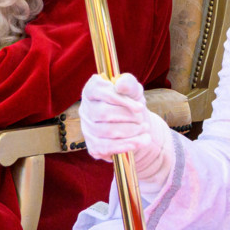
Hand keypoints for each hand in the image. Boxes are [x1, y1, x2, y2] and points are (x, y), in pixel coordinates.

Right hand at [79, 73, 174, 195]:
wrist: (136, 125)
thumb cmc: (131, 103)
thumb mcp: (133, 90)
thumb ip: (128, 83)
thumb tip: (120, 84)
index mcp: (91, 91)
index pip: (100, 92)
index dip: (120, 100)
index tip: (140, 107)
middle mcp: (85, 109)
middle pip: (103, 113)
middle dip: (128, 117)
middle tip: (142, 120)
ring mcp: (87, 129)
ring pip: (106, 131)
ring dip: (130, 131)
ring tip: (144, 129)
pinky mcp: (93, 146)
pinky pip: (108, 147)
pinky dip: (126, 145)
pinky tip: (140, 142)